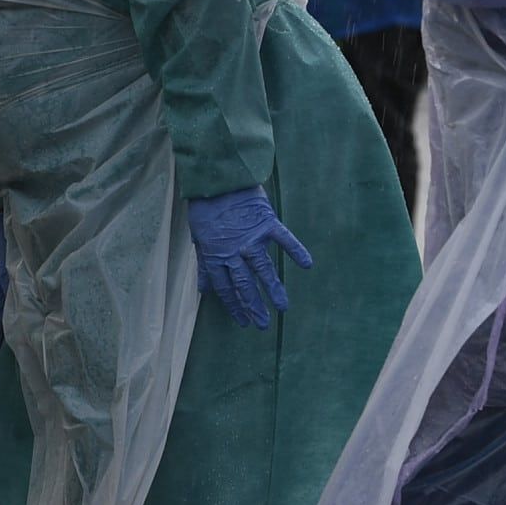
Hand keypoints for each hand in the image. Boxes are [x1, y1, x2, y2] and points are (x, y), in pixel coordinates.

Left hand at [185, 187, 315, 329]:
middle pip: (244, 284)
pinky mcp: (266, 223)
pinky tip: (307, 264)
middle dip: (253, 306)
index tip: (242, 321)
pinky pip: (283, 239)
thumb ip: (205, 266)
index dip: (234, 306)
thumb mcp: (198, 240)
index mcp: (215, 255)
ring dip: (273, 289)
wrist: (216, 180)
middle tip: (262, 324)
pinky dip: (296, 250)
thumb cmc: (205, 210)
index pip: (225, 288)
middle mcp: (233, 251)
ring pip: (263, 269)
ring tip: (283, 307)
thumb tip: (204, 290)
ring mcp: (251, 238)